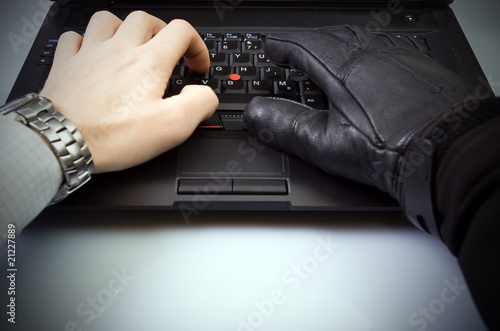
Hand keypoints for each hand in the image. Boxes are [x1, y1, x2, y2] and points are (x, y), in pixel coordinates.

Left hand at [40, 11, 217, 172]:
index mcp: (148, 62)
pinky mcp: (66, 65)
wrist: (62, 141)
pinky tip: (93, 56)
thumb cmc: (113, 136)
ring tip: (131, 48)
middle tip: (167, 55)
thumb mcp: (172, 127)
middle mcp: (118, 50)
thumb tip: (205, 94)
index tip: (196, 67)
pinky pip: (74, 37)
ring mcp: (89, 54)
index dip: (196, 46)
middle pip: (145, 20)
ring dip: (124, 29)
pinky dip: (87, 41)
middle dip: (162, 33)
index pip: (181, 31)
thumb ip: (198, 104)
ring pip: (108, 20)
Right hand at [244, 26, 470, 201]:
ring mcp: (400, 57)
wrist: (451, 151)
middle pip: (331, 35)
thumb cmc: (392, 151)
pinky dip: (371, 49)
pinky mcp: (422, 66)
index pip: (303, 45)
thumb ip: (286, 126)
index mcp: (343, 70)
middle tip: (295, 52)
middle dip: (308, 41)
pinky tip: (373, 62)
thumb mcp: (327, 145)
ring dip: (339, 42)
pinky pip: (389, 45)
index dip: (282, 46)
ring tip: (329, 53)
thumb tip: (256, 113)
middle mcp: (372, 54)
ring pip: (362, 37)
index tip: (271, 49)